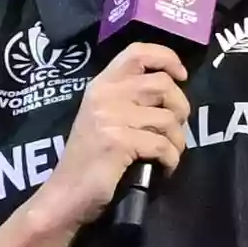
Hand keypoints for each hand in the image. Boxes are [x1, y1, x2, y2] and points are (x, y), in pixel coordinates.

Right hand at [33, 42, 189, 232]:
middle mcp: (105, 94)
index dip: (165, 57)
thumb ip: (128, 98)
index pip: (137, 52)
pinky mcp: (118, 142)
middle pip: (162, 84)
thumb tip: (172, 90)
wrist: (66, 194)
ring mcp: (110, 117)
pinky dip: (171, 159)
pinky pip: (162, 145)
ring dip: (178, 140)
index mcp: (101, 84)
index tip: (181, 75)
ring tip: (170, 154)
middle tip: (176, 129)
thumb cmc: (90, 158)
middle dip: (181, 107)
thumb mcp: (103, 117)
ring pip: (168, 118)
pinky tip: (164, 168)